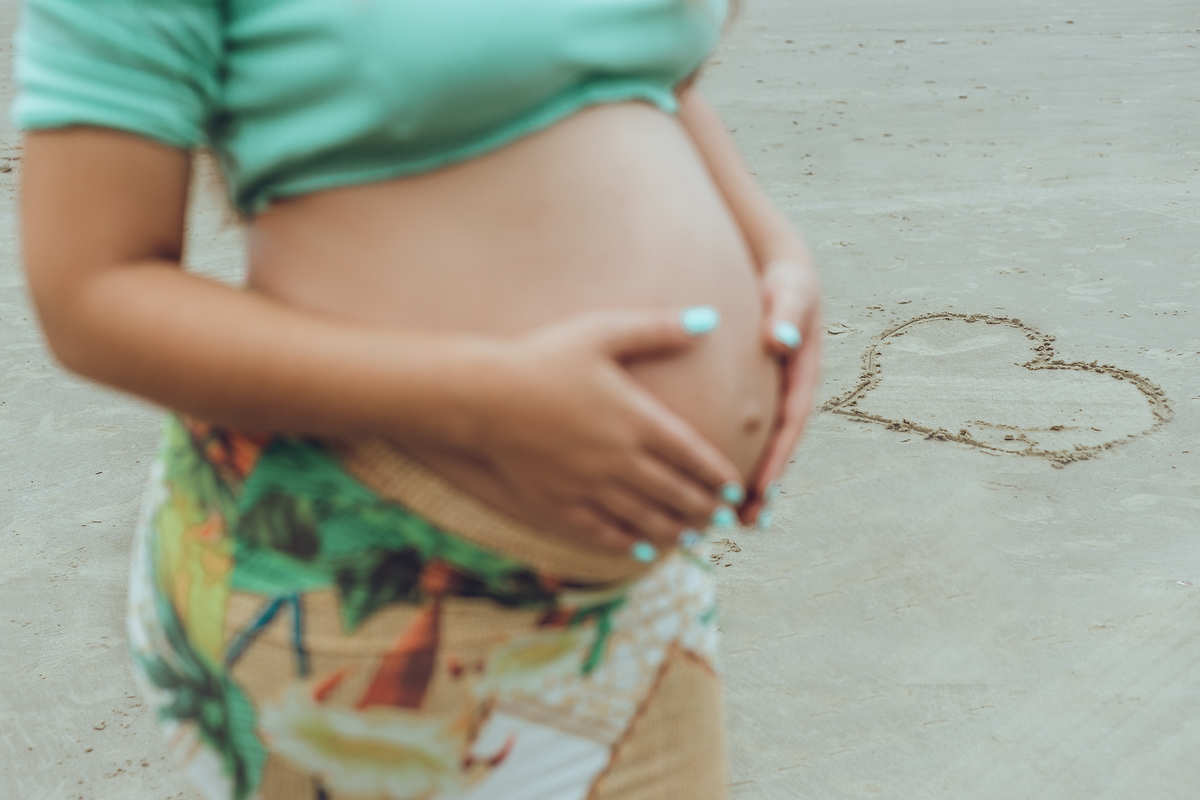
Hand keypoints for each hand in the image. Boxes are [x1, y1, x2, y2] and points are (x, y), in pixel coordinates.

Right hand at [468, 307, 742, 556]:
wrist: (483, 396)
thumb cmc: (543, 357)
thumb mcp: (603, 332)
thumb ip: (658, 328)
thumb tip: (708, 318)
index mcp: (636, 419)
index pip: (691, 454)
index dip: (717, 475)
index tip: (736, 489)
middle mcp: (620, 459)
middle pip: (674, 491)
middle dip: (703, 507)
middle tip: (724, 519)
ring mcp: (590, 486)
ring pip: (644, 517)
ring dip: (674, 529)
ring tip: (693, 537)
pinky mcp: (559, 502)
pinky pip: (602, 531)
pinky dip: (627, 542)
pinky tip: (641, 550)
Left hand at [742, 258, 822, 523]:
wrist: (772, 269)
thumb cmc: (783, 278)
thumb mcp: (791, 289)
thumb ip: (788, 311)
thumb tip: (781, 340)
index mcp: (803, 373)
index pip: (790, 422)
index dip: (778, 457)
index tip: (763, 487)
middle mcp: (788, 391)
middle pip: (777, 446)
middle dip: (764, 485)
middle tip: (747, 522)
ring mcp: (771, 396)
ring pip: (760, 445)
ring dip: (749, 483)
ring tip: (733, 522)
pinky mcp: (752, 395)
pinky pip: (744, 431)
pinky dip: (729, 456)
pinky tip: (709, 485)